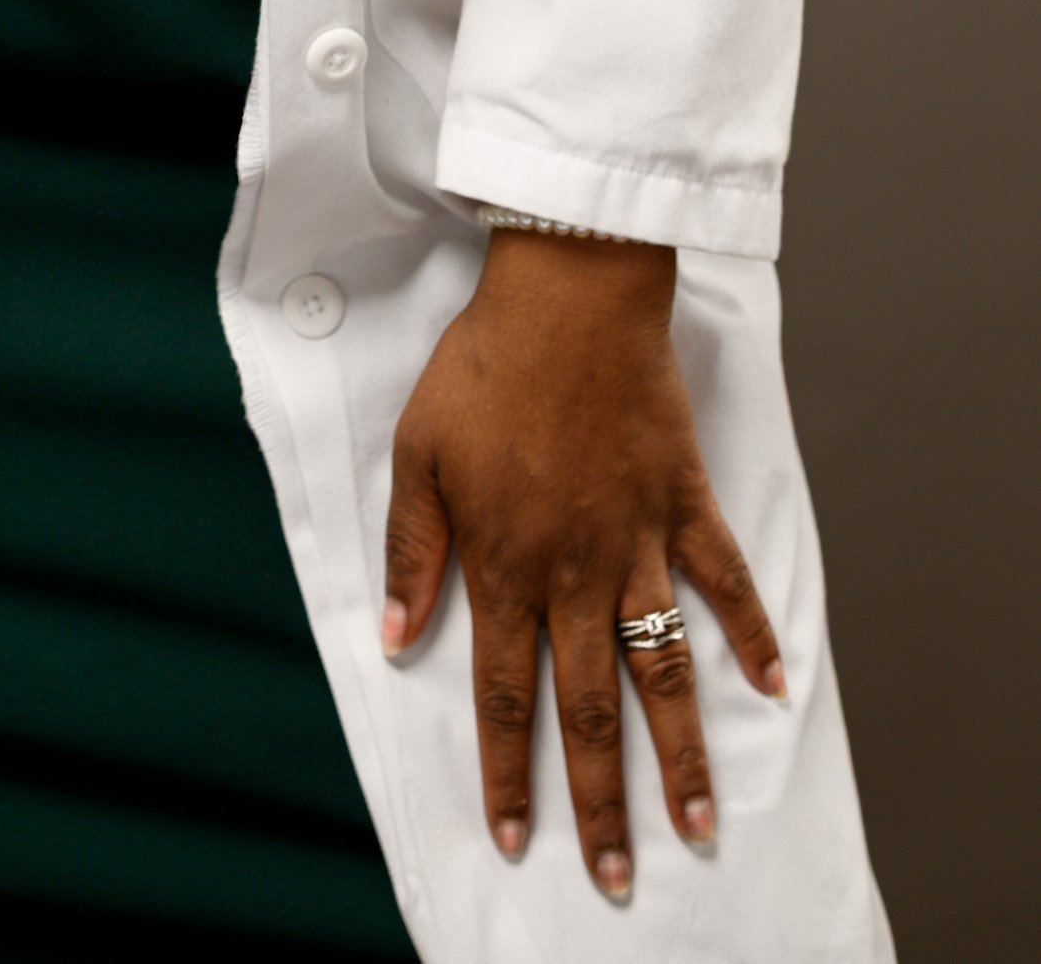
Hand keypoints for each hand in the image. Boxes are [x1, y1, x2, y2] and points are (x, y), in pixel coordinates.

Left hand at [383, 229, 784, 900]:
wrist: (566, 296)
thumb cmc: (484, 369)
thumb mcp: (418, 455)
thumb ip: (413, 551)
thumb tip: (398, 638)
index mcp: (508, 565)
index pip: (507, 693)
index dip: (508, 771)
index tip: (515, 835)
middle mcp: (578, 571)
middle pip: (590, 708)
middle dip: (599, 800)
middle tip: (612, 876)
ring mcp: (639, 541)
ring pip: (663, 670)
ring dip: (681, 754)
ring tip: (698, 824)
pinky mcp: (684, 503)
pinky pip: (726, 580)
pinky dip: (754, 632)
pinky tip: (773, 686)